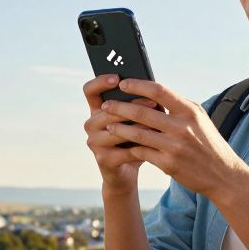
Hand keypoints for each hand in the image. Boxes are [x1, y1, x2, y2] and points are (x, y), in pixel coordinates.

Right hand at [82, 73, 160, 194]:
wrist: (127, 171)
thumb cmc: (134, 140)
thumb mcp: (135, 119)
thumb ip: (138, 104)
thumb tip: (154, 89)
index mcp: (96, 110)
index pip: (90, 90)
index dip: (100, 82)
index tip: (117, 78)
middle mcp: (91, 124)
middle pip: (108, 109)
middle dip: (133, 105)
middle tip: (154, 103)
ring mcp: (94, 142)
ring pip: (117, 130)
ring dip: (140, 127)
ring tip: (158, 124)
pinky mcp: (103, 159)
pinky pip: (125, 150)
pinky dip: (142, 147)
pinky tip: (156, 145)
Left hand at [99, 78, 248, 200]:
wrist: (223, 175)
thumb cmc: (208, 143)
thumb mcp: (199, 119)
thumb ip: (178, 106)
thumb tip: (152, 92)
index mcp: (189, 111)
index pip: (158, 91)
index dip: (137, 85)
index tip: (123, 84)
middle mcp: (182, 127)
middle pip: (142, 112)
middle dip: (120, 107)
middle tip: (106, 104)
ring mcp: (175, 146)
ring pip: (138, 133)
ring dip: (119, 128)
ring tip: (109, 125)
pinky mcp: (168, 164)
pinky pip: (142, 152)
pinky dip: (130, 147)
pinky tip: (121, 144)